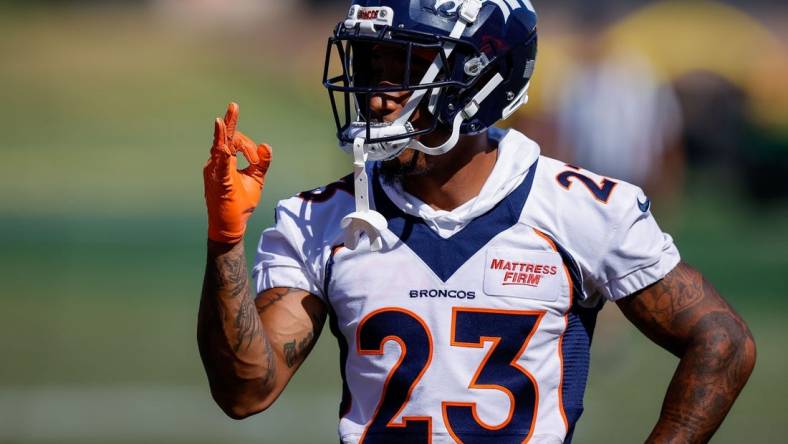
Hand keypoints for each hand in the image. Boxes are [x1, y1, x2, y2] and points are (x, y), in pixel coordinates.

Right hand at [204, 102, 271, 243]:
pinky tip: (223, 146)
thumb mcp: (256, 179)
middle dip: (230, 123)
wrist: (232, 224)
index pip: (235, 143)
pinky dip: (222, 156)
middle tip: (234, 106)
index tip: (257, 159)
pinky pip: (221, 167)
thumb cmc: (241, 202)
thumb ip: (262, 163)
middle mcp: (217, 164)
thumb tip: (265, 145)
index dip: (249, 147)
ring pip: (221, 149)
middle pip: (225, 140)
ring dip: (225, 136)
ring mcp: (216, 173)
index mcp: (226, 162)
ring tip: (222, 119)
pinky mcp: (219, 183)